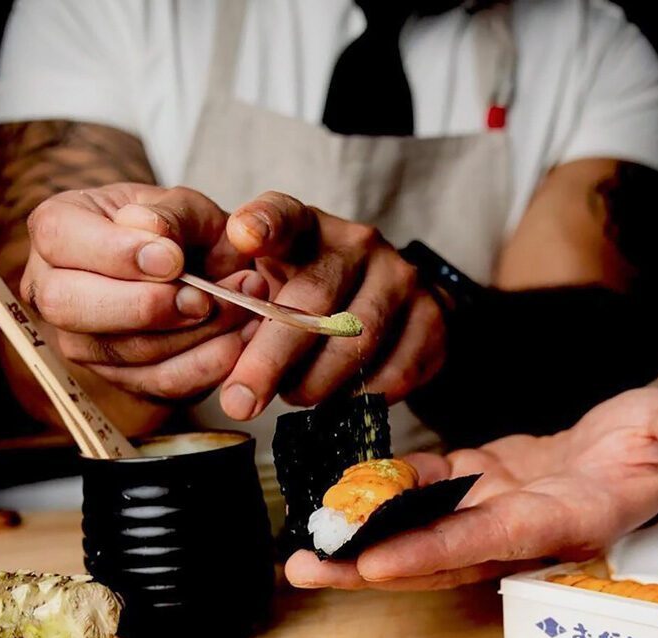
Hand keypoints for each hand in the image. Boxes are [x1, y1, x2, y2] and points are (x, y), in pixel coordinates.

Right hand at [22, 183, 260, 401]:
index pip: (59, 239)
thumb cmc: (182, 228)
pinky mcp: (120, 377)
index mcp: (58, 229)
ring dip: (190, 335)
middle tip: (201, 297)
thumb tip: (151, 233)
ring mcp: (81, 340)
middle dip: (143, 306)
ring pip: (119, 351)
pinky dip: (207, 364)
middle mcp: (54, 288)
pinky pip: (159, 382)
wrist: (205, 267)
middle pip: (69, 307)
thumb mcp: (185, 204)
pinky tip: (237, 339)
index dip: (115, 253)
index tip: (173, 259)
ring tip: (237, 307)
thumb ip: (171, 214)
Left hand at [216, 192, 445, 419]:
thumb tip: (226, 371)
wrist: (393, 304)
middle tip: (240, 401)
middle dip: (271, 358)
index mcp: (307, 227)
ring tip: (294, 397)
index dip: (264, 223)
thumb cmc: (310, 298)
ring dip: (316, 383)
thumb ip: (243, 309)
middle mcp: (357, 243)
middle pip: (314, 300)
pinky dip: (359, 397)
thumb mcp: (271, 285)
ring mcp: (400, 278)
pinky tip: (338, 401)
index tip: (243, 235)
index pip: (284, 216)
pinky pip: (394, 372)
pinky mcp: (432, 317)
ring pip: (356, 341)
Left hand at [285, 379, 657, 589]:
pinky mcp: (481, 483)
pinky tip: (335, 494)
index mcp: (574, 518)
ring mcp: (499, 509)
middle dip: (378, 566)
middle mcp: (528, 527)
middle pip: (443, 555)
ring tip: (302, 553)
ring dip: (365, 542)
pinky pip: (424, 492)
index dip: (440, 552)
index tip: (379, 563)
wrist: (650, 442)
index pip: (500, 538)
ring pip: (423, 532)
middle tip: (310, 570)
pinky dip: (382, 494)